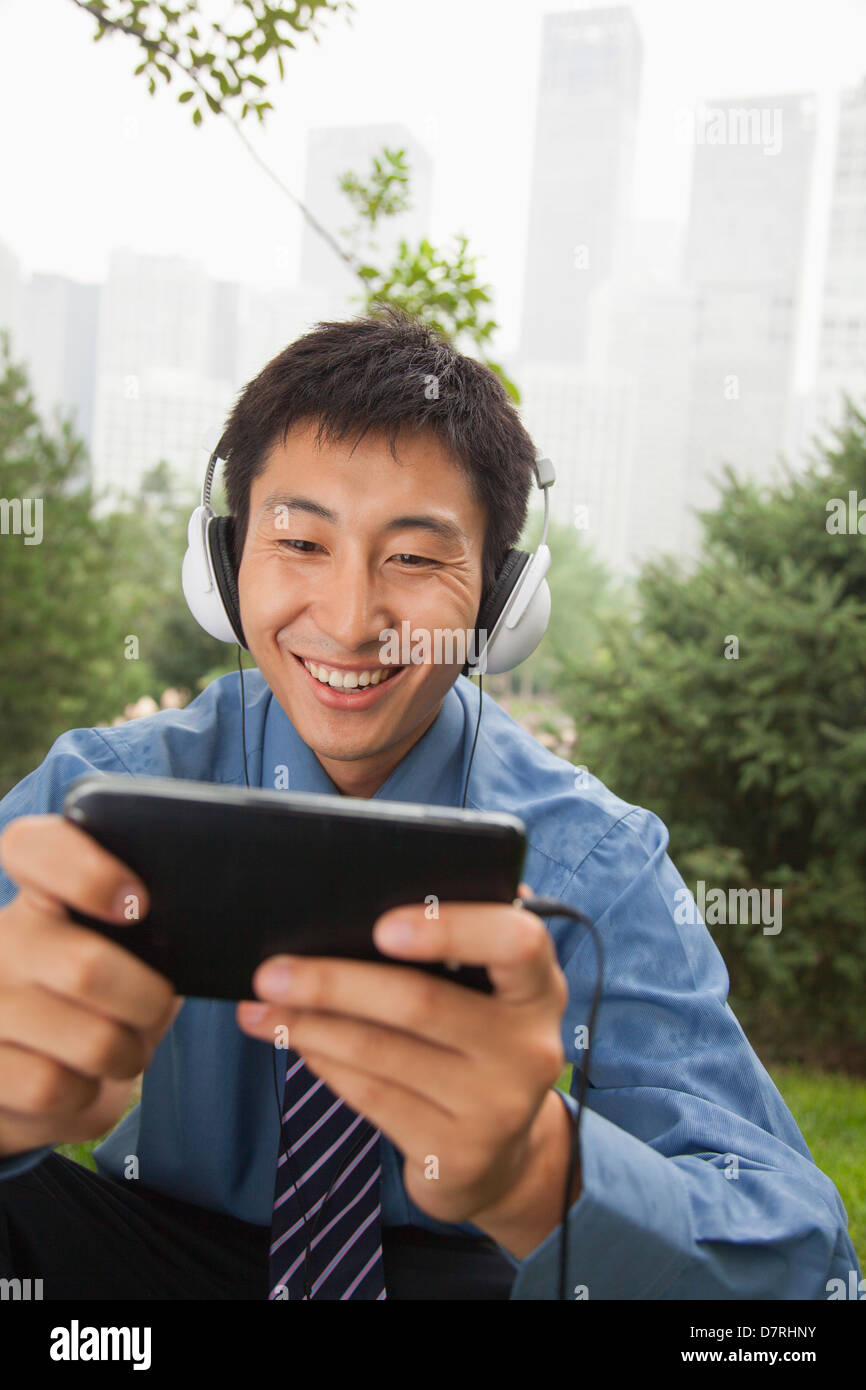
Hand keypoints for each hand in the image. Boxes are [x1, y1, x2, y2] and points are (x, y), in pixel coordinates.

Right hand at [0, 815, 181, 1158]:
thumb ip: (153, 925)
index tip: (138, 902)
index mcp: (36, 894)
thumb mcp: (122, 949)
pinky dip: (86, 1092)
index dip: (84, 869)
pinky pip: (55, 1086)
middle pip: (86, 967)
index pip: (33, 847)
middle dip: (146, 1000)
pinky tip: (79, 1079)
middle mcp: (0, 939)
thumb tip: (218, 923)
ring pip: (88, 1038)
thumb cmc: (97, 997)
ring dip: (126, 1055)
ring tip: (120, 1048)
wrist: (30, 1073)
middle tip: (153, 1006)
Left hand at [236, 883, 569, 1244]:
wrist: (501, 1153)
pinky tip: (297, 1042)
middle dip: (334, 982)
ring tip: (261, 1007)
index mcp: (538, 987)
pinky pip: (372, 1098)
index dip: (451, 929)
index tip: (381, 925)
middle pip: (422, 1003)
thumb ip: (456, 947)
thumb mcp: (489, 992)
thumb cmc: (477, 1039)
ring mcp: (496, 1107)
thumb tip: (357, 903)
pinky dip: (325, 1063)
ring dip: (310, 1024)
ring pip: (382, 1053)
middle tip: (271, 971)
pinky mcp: (456, 1154)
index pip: (517, 943)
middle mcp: (529, 1048)